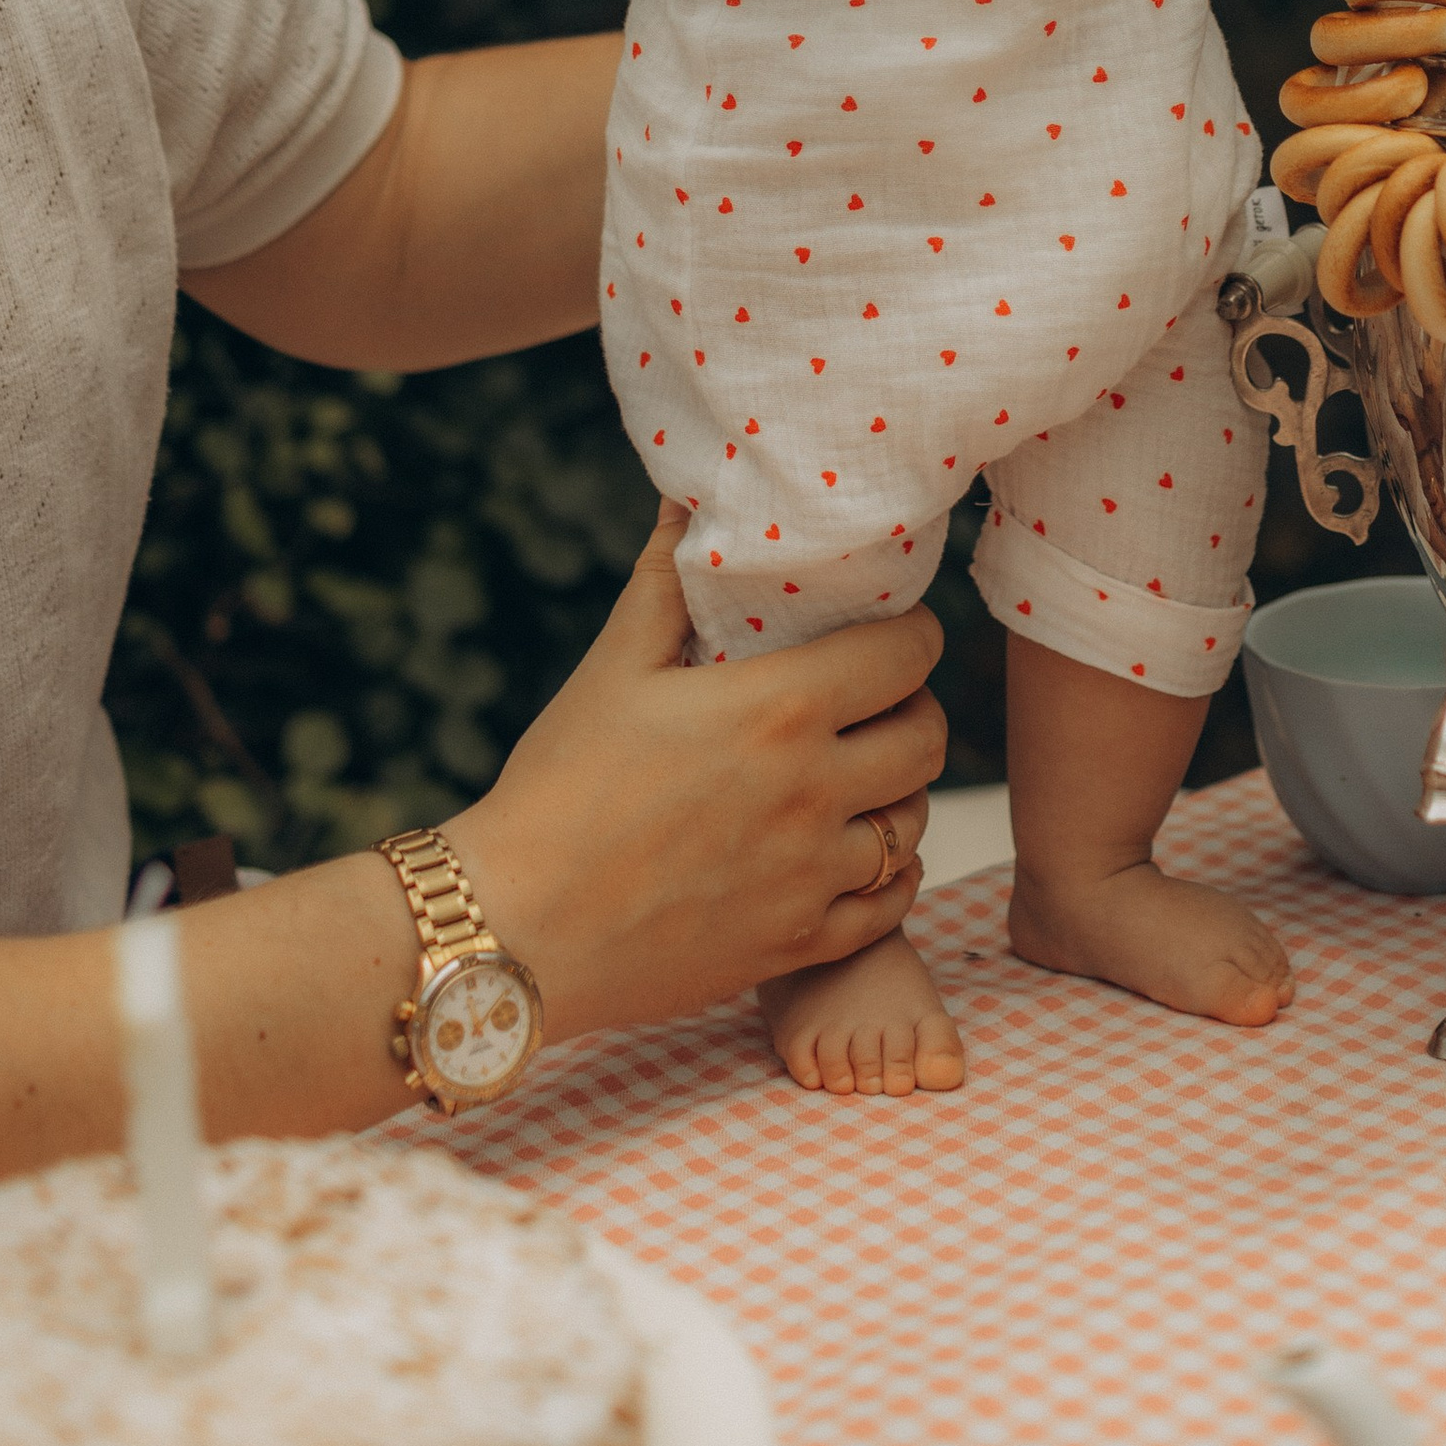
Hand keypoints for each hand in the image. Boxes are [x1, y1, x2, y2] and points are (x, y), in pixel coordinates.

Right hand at [454, 505, 945, 1033]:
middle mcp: (813, 792)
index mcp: (779, 710)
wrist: (517, 927)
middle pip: (928, 739)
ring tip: (858, 777)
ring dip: (897, 793)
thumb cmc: (559, 787)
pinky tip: (851, 855)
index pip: (908, 655)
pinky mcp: (797, 944)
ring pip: (913, 821)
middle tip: (874, 704)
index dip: (912, 635)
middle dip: (912, 710)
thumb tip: (685, 501)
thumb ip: (666, 581)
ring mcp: (810, 877)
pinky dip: (887, 875)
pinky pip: (889, 904)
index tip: (890, 633)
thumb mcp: (614, 668)